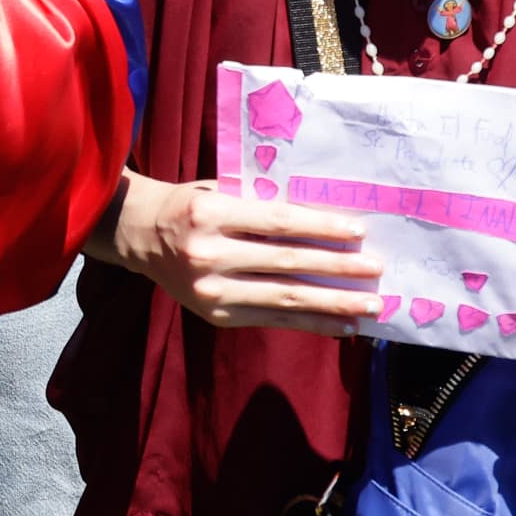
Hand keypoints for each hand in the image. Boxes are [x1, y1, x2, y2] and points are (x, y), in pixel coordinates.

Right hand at [103, 170, 383, 330]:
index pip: (278, 222)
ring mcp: (212, 291)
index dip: (321, 228)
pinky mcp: (217, 316)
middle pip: (287, 263)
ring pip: (285, 298)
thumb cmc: (191, 204)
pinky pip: (273, 320)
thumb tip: (324, 221)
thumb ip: (261, 204)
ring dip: (333, 303)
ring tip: (369, 304)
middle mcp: (209, 255)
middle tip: (375, 270)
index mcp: (211, 214)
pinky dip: (311, 323)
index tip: (358, 232)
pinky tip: (342, 325)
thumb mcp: (220, 191)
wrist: (139, 236)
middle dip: (337, 268)